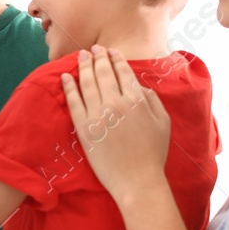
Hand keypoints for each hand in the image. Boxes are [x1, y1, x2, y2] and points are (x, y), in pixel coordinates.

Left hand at [60, 46, 170, 202]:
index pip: (123, 72)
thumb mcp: (163, 122)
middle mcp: (116, 103)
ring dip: (83, 66)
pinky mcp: (84, 128)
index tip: (110, 51)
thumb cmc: (154, 153)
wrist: (137, 180)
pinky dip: (69, 87)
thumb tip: (138, 85)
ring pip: (87, 83)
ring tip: (81, 56)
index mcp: (137, 100)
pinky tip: (66, 77)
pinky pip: (73, 102)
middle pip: (103, 73)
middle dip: (98, 58)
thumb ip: (151, 99)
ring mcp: (98, 115)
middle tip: (93, 49)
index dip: (116, 59)